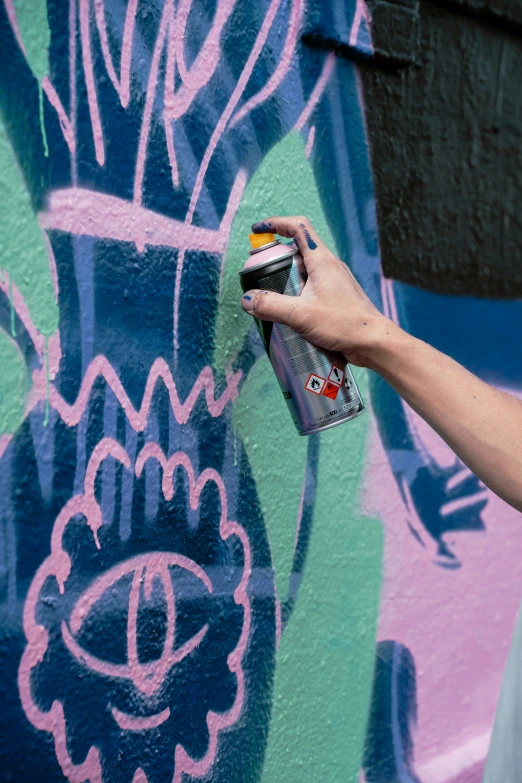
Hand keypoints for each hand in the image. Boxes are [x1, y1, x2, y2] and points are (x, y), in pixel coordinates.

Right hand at [241, 215, 396, 367]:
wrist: (374, 343)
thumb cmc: (345, 324)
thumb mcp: (302, 315)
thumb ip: (271, 306)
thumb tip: (247, 299)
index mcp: (322, 260)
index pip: (298, 227)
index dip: (276, 224)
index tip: (258, 231)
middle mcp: (329, 266)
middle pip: (298, 250)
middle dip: (276, 258)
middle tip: (260, 273)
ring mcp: (335, 282)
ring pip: (304, 271)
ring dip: (286, 279)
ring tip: (272, 298)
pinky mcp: (337, 298)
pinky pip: (312, 288)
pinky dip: (297, 294)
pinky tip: (291, 313)